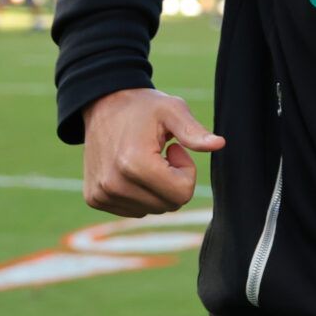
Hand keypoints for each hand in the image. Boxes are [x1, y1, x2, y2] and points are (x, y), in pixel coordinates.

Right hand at [81, 88, 224, 216]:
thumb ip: (194, 131)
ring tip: (147, 159)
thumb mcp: (173, 110)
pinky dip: (141, 193)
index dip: (186, 171)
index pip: (182, 194)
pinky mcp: (95, 199)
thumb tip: (219, 144)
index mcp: (134, 164)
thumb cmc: (143, 107)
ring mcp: (101, 195)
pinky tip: (133, 169)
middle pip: (169, 205)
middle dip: (174, 181)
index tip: (175, 148)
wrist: (102, 106)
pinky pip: (135, 210)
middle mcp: (113, 185)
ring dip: (158, 188)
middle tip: (163, 154)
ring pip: (152, 210)